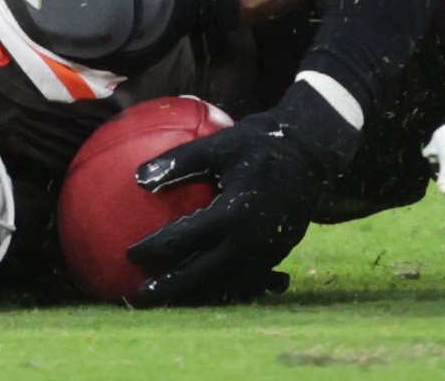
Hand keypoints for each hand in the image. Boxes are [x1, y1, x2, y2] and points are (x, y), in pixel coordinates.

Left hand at [124, 114, 330, 304]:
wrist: (315, 152)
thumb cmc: (263, 142)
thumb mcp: (221, 143)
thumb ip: (179, 161)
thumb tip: (138, 177)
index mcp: (233, 213)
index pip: (182, 239)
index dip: (152, 249)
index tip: (129, 254)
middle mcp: (250, 240)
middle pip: (200, 274)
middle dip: (169, 288)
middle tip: (141, 296)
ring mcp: (267, 252)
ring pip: (225, 285)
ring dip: (195, 295)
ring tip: (170, 301)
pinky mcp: (278, 254)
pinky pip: (246, 281)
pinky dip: (224, 289)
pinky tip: (207, 292)